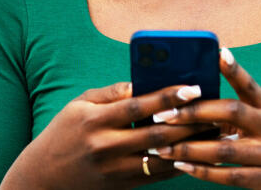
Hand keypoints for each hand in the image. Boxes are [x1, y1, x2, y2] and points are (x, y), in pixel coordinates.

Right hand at [0, 82, 214, 188]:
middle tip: (217, 109)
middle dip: (190, 122)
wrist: (43, 177)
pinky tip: (199, 152)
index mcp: (94, 121)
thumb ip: (112, 93)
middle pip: (157, 134)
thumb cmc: (64, 133)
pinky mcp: (123, 186)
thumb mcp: (79, 105)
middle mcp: (106, 147)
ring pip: (162, 158)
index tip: (194, 87)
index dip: (167, 97)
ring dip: (192, 145)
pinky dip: (180, 163)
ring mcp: (115, 170)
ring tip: (217, 132)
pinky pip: (158, 176)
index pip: (138, 106)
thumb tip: (143, 81)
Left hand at [153, 49, 260, 188]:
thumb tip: (212, 84)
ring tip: (161, 147)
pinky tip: (181, 167)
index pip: (252, 85)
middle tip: (163, 113)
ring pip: (223, 149)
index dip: (236, 69)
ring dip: (188, 148)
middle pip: (232, 113)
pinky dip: (201, 171)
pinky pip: (227, 176)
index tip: (218, 53)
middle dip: (194, 112)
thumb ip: (245, 105)